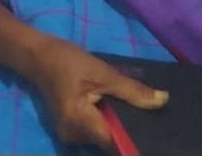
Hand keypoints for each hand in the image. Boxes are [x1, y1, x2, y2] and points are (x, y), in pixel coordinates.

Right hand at [25, 37, 167, 151]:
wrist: (39, 58)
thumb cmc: (69, 61)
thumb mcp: (103, 72)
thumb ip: (132, 90)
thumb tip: (162, 100)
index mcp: (78, 122)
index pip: (113, 143)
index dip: (132, 138)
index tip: (150, 130)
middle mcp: (72, 136)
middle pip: (107, 142)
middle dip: (125, 130)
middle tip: (145, 113)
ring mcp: (68, 136)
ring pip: (101, 138)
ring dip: (114, 125)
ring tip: (130, 108)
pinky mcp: (69, 131)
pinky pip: (93, 132)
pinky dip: (104, 123)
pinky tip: (113, 109)